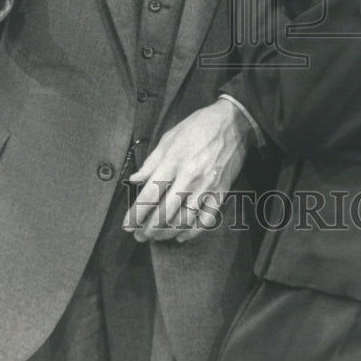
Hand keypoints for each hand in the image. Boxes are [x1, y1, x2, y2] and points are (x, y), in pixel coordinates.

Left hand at [122, 99, 251, 243]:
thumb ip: (151, 162)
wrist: (234, 122)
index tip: (126, 225)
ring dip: (166, 234)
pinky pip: (206, 220)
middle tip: (139, 237)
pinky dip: (192, 233)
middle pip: (164, 213)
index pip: (149, 195)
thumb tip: (134, 180)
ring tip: (155, 238)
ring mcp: (207, 187)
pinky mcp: (222, 192)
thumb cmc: (198, 126)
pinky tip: (181, 236)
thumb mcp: (169, 137)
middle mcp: (189, 177)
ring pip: (184, 221)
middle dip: (148, 229)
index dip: (135, 214)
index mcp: (173, 161)